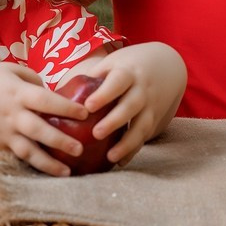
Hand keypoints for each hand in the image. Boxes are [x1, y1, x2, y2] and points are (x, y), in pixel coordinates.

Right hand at [0, 64, 92, 176]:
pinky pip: (19, 157)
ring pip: (29, 151)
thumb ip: (32, 78)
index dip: (66, 107)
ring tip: (67, 172)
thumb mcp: (8, 70)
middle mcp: (12, 115)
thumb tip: (53, 92)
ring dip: (48, 164)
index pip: (45, 100)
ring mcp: (5, 133)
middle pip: (39, 130)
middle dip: (61, 140)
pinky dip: (35, 165)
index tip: (86, 113)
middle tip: (80, 148)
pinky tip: (51, 172)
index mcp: (16, 93)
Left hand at [66, 42, 185, 165]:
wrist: (167, 67)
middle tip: (96, 133)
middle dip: (115, 120)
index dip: (104, 94)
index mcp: (128, 72)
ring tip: (110, 157)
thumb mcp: (113, 63)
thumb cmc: (129, 66)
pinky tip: (119, 162)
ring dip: (127, 142)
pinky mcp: (155, 120)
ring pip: (141, 125)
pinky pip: (144, 137)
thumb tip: (58, 93)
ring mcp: (151, 106)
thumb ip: (92, 77)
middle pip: (130, 106)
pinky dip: (133, 150)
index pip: (117, 81)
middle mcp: (142, 89)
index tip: (89, 106)